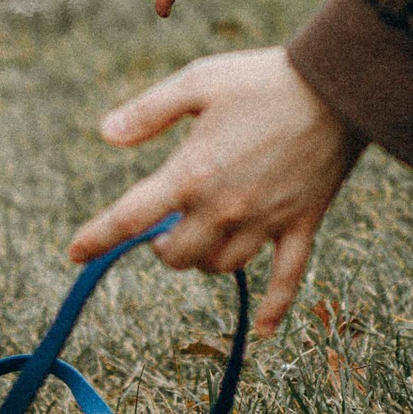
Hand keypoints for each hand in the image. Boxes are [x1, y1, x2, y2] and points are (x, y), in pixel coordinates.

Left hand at [70, 47, 358, 333]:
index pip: (130, 217)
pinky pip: (286, 280)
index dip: (96, 238)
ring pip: (222, 267)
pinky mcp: (301, 224)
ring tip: (203, 237)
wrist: (338, 86)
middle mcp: (225, 207)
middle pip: (176, 256)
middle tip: (164, 226)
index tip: (74, 253)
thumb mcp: (198, 81)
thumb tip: (106, 134)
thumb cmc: (262, 78)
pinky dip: (274, 311)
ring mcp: (265, 221)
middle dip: (162, 246)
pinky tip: (263, 334)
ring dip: (204, 259)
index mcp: (192, 173)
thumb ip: (148, 111)